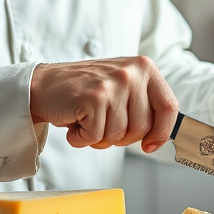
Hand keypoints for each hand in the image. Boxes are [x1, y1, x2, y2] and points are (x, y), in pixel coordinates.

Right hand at [29, 56, 178, 152]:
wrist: (44, 85)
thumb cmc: (85, 91)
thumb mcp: (123, 88)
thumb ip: (144, 105)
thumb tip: (163, 136)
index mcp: (144, 67)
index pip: (169, 106)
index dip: (161, 132)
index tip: (150, 145)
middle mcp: (132, 72)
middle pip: (143, 128)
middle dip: (122, 137)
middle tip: (102, 123)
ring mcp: (113, 84)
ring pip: (119, 135)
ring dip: (99, 136)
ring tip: (87, 117)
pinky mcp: (94, 98)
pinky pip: (96, 136)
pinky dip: (81, 138)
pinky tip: (75, 120)